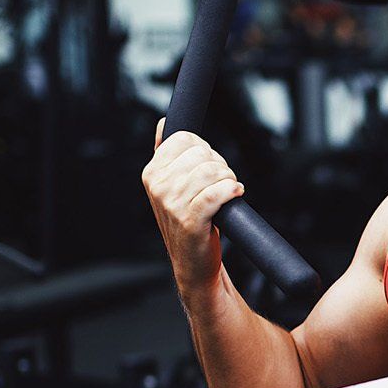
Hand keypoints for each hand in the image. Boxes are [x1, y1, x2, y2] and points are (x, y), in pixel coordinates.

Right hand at [141, 119, 243, 295]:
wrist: (194, 264)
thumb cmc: (189, 223)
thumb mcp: (171, 186)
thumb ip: (167, 155)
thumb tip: (165, 123)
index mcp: (152, 173)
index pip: (185, 138)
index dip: (205, 149)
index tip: (210, 166)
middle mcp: (158, 186)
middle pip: (201, 153)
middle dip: (220, 165)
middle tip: (222, 183)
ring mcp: (172, 204)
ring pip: (211, 171)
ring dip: (228, 179)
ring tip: (229, 191)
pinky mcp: (190, 221)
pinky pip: (216, 194)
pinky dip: (231, 191)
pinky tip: (235, 194)